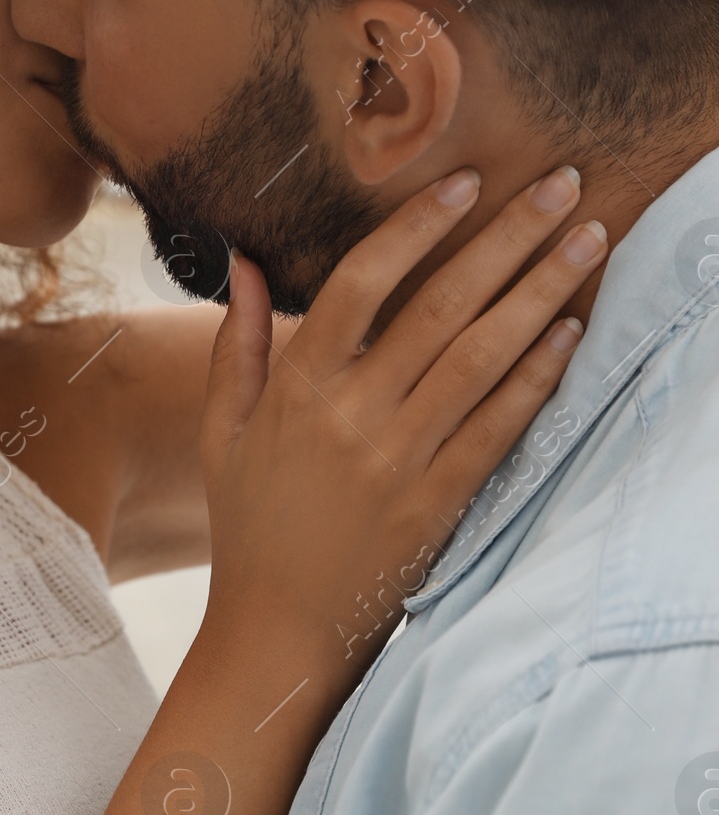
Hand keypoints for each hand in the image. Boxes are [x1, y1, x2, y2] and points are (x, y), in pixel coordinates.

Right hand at [197, 166, 598, 691]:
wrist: (279, 632)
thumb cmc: (249, 527)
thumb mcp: (225, 433)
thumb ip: (236, 344)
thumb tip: (243, 260)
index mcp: (297, 390)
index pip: (359, 285)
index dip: (415, 228)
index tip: (466, 182)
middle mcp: (352, 418)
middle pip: (440, 307)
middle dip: (508, 238)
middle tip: (563, 186)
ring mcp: (399, 463)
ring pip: (481, 359)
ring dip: (541, 293)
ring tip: (589, 242)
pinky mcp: (439, 505)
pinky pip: (498, 429)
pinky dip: (537, 377)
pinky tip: (571, 333)